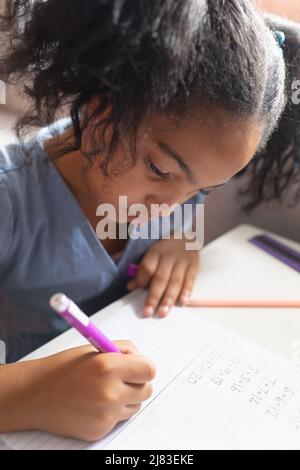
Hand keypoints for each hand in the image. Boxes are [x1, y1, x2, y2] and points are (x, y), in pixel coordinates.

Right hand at [3, 341, 155, 441]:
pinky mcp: (100, 430)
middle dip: (137, 382)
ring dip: (126, 398)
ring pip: (135, 406)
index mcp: (108, 366)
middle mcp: (109, 392)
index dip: (144, 367)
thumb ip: (122, 350)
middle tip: (120, 377)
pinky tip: (93, 404)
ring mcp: (105, 415)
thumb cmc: (63, 368)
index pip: (149, 370)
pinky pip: (119, 419)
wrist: (34, 395)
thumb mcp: (94, 349)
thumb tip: (141, 359)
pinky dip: (112, 412)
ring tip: (103, 390)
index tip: (136, 366)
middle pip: (147, 390)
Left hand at [127, 237, 199, 316]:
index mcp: (155, 252)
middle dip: (154, 297)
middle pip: (160, 278)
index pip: (147, 268)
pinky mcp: (194, 266)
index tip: (134, 292)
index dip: (141, 281)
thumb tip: (130, 287)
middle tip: (148, 312)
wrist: (187, 236)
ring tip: (163, 312)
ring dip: (169, 299)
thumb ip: (142, 270)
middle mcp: (169, 256)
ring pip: (175, 282)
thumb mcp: (152, 253)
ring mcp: (183, 261)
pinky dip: (187, 292)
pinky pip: (190, 280)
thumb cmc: (165, 249)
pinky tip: (182, 302)